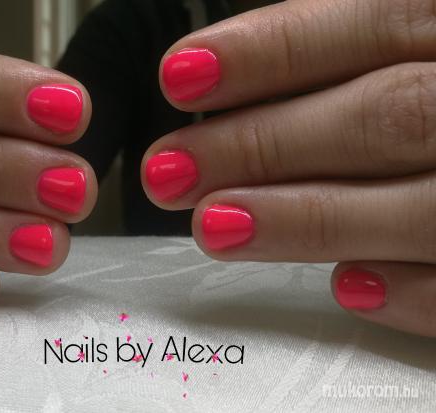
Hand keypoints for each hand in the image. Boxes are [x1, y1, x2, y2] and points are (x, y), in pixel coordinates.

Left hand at [142, 0, 435, 336]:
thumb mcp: (426, 38)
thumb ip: (356, 47)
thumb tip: (244, 78)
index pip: (366, 22)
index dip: (267, 50)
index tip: (182, 75)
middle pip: (380, 115)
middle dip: (261, 142)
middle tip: (170, 169)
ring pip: (419, 204)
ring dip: (305, 217)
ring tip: (214, 225)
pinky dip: (414, 291)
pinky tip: (344, 288)